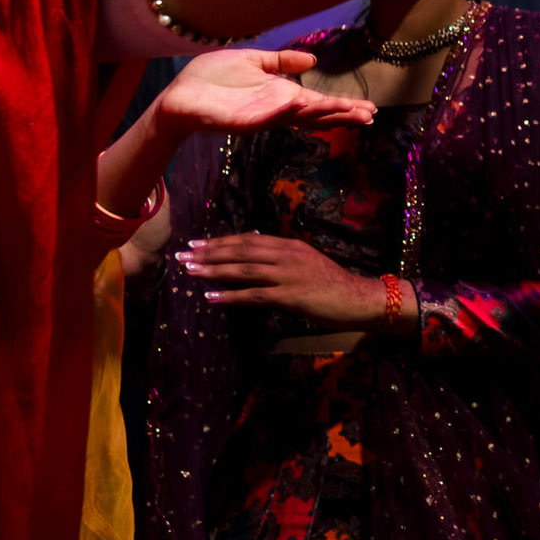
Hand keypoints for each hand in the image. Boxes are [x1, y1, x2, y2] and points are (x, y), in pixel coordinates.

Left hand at [150, 49, 374, 142]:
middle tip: (370, 116)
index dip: (343, 105)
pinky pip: (270, 117)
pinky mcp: (245, 121)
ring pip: (301, 117)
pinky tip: (305, 105)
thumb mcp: (252, 62)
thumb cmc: (211, 79)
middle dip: (343, 115)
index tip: (369, 108)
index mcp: (281, 96)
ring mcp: (263, 117)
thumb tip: (313, 61)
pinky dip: (288, 113)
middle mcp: (277, 109)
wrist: (178, 96)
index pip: (319, 102)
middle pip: (318, 114)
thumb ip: (281, 62)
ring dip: (326, 115)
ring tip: (351, 113)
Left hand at [177, 233, 388, 327]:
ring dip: (214, 270)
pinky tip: (211, 297)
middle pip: (241, 251)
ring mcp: (288, 275)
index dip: (220, 242)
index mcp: (290, 245)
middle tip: (183, 255)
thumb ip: (279, 254)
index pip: (248, 240)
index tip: (196, 243)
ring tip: (190, 271)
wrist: (356, 298)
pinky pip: (254, 295)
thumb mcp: (305, 260)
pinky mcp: (290, 296)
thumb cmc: (331, 282)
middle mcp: (287, 256)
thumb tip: (252, 244)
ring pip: (244, 270)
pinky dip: (230, 296)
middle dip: (209, 253)